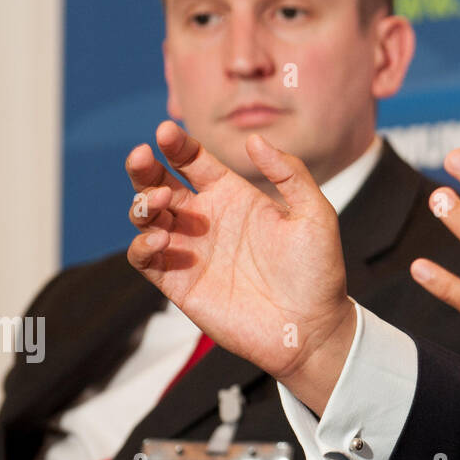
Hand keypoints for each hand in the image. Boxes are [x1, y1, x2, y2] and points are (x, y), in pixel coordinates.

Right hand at [124, 121, 352, 413]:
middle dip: (144, 167)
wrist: (312, 327)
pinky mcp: (179, 284)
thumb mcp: (314, 214)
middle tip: (142, 156)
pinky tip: (161, 239)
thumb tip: (255, 140)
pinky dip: (142, 245)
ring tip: (160, 201)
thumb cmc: (318, 270)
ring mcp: (189, 251)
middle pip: (159, 184)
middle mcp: (205, 219)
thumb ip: (290, 174)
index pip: (194, 161)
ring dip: (142, 204)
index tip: (166, 131)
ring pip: (146, 218)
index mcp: (234, 196)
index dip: (177, 145)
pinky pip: (145, 259)